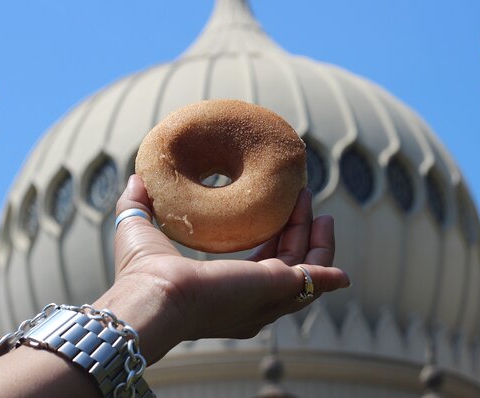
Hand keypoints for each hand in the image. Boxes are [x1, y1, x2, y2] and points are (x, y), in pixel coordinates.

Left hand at [100, 175, 349, 362]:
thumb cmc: (141, 274)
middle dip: (299, 232)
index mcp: (223, 290)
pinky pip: (313, 280)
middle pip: (287, 264)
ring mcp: (266, 297)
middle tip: (303, 201)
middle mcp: (249, 300)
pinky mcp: (276, 287)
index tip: (277, 211)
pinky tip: (342, 269)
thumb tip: (137, 179)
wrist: (155, 296)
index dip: (272, 238)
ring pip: (303, 268)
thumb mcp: (140, 230)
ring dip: (315, 240)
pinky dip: (329, 272)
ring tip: (317, 210)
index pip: (258, 265)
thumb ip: (138, 204)